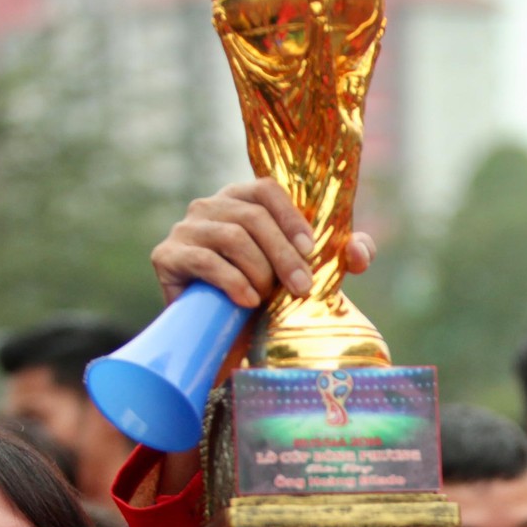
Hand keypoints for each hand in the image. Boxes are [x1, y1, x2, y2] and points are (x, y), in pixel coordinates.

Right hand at [151, 178, 376, 308]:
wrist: (222, 338)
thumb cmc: (267, 298)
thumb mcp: (306, 274)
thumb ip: (341, 257)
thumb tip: (360, 252)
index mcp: (241, 200)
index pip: (266, 189)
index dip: (291, 216)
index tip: (311, 250)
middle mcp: (210, 207)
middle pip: (252, 217)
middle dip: (284, 255)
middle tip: (302, 289)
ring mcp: (185, 229)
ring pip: (232, 236)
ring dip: (259, 271)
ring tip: (268, 298)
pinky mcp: (166, 256)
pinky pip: (204, 260)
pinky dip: (232, 281)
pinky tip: (247, 301)